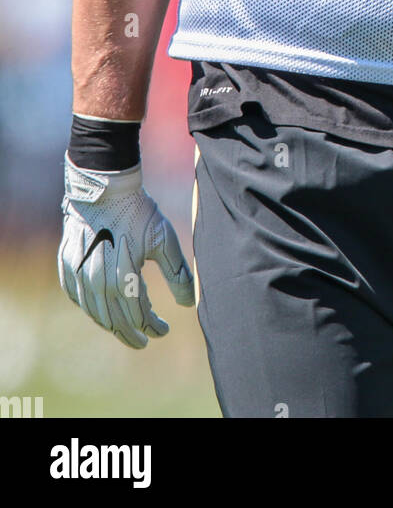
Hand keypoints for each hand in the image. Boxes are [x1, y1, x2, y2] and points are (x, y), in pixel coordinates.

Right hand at [58, 155, 194, 347]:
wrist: (104, 187)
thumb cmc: (138, 211)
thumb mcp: (163, 240)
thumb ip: (177, 274)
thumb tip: (189, 303)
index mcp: (123, 278)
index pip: (139, 316)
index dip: (152, 327)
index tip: (163, 330)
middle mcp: (98, 282)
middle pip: (115, 321)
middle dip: (131, 334)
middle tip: (143, 340)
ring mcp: (79, 274)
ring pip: (94, 312)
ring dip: (111, 324)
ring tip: (125, 328)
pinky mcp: (67, 264)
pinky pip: (76, 296)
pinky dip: (89, 307)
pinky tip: (99, 309)